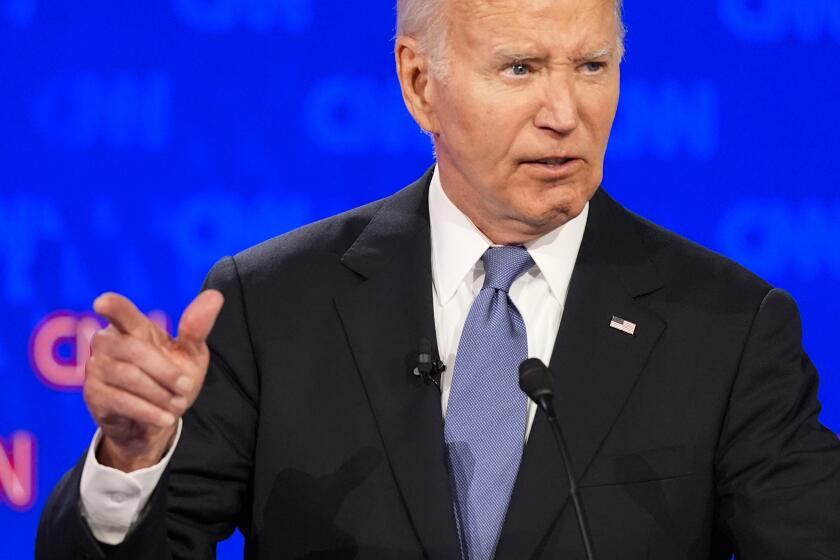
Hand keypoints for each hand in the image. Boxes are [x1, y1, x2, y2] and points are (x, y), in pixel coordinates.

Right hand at [84, 290, 224, 471]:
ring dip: (159, 393)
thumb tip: (215, 296)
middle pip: (134, 350)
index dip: (112, 306)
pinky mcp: (94, 394)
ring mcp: (97, 367)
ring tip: (177, 403)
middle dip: (165, 370)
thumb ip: (196, 328)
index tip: (102, 302)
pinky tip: (165, 418)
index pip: (119, 311)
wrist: (156, 419)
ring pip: (127, 376)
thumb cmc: (172, 378)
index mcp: (132, 326)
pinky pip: (120, 401)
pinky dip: (148, 411)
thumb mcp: (190, 354)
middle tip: (186, 385)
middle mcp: (108, 342)